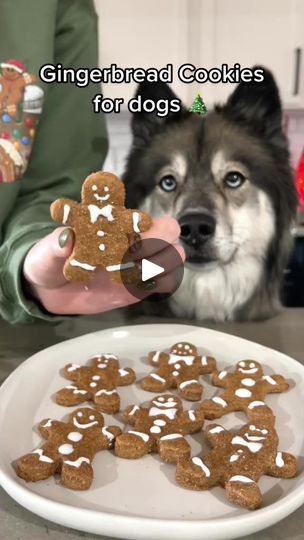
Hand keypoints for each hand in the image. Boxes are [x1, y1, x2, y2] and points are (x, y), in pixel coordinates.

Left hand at [23, 217, 184, 314]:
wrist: (49, 291)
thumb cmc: (49, 260)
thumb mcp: (46, 252)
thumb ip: (56, 246)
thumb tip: (67, 238)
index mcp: (110, 224)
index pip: (140, 214)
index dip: (142, 222)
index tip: (127, 237)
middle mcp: (130, 241)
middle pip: (168, 231)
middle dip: (160, 242)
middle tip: (133, 257)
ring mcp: (137, 265)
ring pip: (173, 256)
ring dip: (161, 266)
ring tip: (133, 275)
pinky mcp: (137, 288)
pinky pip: (163, 284)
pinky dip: (159, 285)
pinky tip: (137, 287)